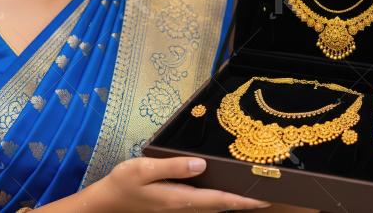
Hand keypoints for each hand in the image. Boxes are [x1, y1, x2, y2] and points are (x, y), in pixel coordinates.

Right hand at [84, 156, 271, 211]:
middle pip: (220, 206)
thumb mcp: (145, 169)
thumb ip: (174, 166)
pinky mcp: (173, 203)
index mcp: (179, 198)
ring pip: (212, 206)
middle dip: (244, 203)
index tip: (263, 199)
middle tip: (267, 196)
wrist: (106, 202)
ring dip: (232, 201)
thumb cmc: (123, 183)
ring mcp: (178, 207)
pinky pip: (202, 203)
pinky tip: (222, 191)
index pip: (218, 200)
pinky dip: (218, 199)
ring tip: (250, 193)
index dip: (242, 200)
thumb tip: (201, 165)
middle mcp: (182, 206)